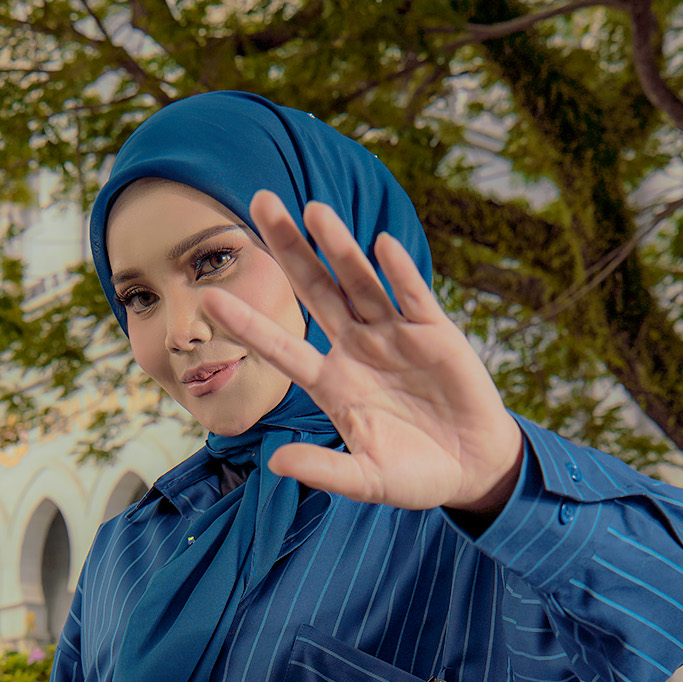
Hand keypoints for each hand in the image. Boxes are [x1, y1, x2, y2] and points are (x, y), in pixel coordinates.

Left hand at [201, 189, 523, 512]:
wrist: (471, 469)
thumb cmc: (414, 476)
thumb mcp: (366, 480)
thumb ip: (324, 470)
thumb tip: (276, 463)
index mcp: (332, 383)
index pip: (281, 347)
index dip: (249, 323)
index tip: (210, 299)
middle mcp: (356, 349)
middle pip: (314, 290)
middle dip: (289, 248)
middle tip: (260, 201)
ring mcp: (394, 336)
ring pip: (359, 283)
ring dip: (338, 246)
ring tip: (314, 210)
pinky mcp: (435, 333)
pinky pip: (413, 297)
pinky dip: (399, 273)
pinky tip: (382, 245)